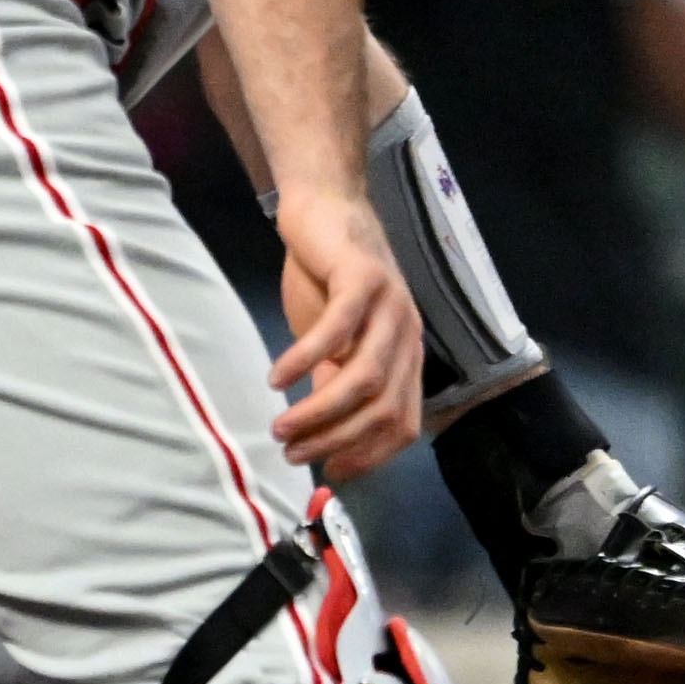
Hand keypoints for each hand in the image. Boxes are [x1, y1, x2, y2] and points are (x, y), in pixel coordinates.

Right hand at [266, 185, 422, 480]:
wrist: (325, 210)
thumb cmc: (326, 279)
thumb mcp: (333, 342)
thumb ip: (335, 382)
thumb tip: (319, 438)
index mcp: (406, 358)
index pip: (402, 424)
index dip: (369, 456)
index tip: (327, 473)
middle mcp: (408, 336)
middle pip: (383, 408)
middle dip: (337, 440)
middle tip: (290, 451)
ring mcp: (390, 307)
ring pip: (365, 377)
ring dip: (320, 410)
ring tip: (280, 426)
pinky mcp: (363, 278)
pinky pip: (338, 330)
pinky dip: (306, 359)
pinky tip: (277, 377)